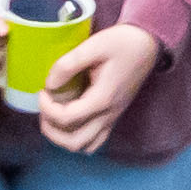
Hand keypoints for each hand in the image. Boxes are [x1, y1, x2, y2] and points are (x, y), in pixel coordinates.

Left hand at [31, 24, 157, 151]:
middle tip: (45, 109)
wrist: (147, 44)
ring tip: (54, 117)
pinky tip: (71, 121)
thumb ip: (68, 64)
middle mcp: (108, 114)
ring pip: (84, 146)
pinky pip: (95, 140)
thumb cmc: (122, 43)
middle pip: (74, 142)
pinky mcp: (114, 116)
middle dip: (52, 130)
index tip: (43, 91)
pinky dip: (78, 138)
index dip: (47, 108)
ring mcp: (113, 118)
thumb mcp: (94, 45)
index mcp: (103, 98)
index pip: (67, 118)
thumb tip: (50, 83)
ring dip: (64, 138)